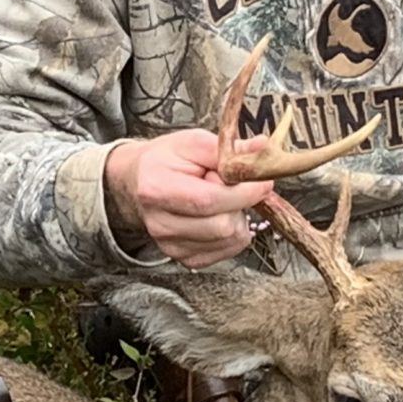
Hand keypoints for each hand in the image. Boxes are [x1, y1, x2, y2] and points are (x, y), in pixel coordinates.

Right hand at [104, 129, 271, 267]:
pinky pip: (227, 251)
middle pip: (223, 226)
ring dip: (237, 217)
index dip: (244, 192)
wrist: (140, 182)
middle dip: (240, 203)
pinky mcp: (184, 258)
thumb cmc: (166, 161)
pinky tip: (218, 215)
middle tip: (229, 186)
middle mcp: (160, 223)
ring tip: (221, 199)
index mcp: (157, 189)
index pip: (210, 200)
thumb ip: (226, 148)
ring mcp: (171, 246)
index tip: (262, 181)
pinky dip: (232, 233)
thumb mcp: (192, 143)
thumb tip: (260, 148)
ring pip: (230, 240)